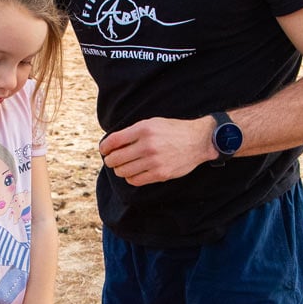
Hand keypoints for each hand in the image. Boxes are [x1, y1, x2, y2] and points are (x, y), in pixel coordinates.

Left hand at [98, 117, 214, 185]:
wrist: (198, 141)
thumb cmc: (173, 131)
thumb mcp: (153, 123)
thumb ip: (133, 132)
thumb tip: (112, 144)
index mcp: (144, 129)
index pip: (114, 141)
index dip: (104, 147)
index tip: (104, 150)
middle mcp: (147, 145)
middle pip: (116, 158)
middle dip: (110, 160)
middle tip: (112, 160)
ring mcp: (154, 161)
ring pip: (123, 171)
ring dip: (119, 170)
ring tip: (123, 167)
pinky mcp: (160, 174)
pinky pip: (135, 180)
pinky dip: (130, 178)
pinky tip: (133, 173)